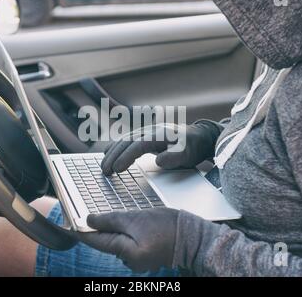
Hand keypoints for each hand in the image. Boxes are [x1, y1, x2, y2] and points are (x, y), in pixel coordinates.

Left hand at [76, 208, 179, 272]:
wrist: (193, 237)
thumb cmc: (167, 227)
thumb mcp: (135, 219)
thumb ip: (110, 220)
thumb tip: (89, 220)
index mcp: (126, 253)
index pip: (96, 241)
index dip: (81, 232)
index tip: (68, 226)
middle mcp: (130, 261)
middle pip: (106, 242)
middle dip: (99, 228)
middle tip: (88, 214)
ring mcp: (138, 260)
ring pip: (118, 242)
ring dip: (113, 229)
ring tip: (112, 215)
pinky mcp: (145, 255)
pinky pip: (128, 243)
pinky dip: (125, 233)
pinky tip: (128, 223)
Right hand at [101, 121, 221, 174]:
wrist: (198, 138)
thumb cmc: (192, 147)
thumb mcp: (188, 154)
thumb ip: (174, 157)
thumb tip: (159, 160)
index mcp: (159, 135)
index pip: (138, 145)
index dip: (126, 157)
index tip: (116, 169)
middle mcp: (150, 131)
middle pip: (127, 142)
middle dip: (113, 156)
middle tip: (104, 171)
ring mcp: (146, 132)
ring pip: (124, 140)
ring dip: (112, 152)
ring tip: (103, 166)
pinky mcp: (144, 136)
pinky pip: (126, 140)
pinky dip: (115, 147)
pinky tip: (107, 153)